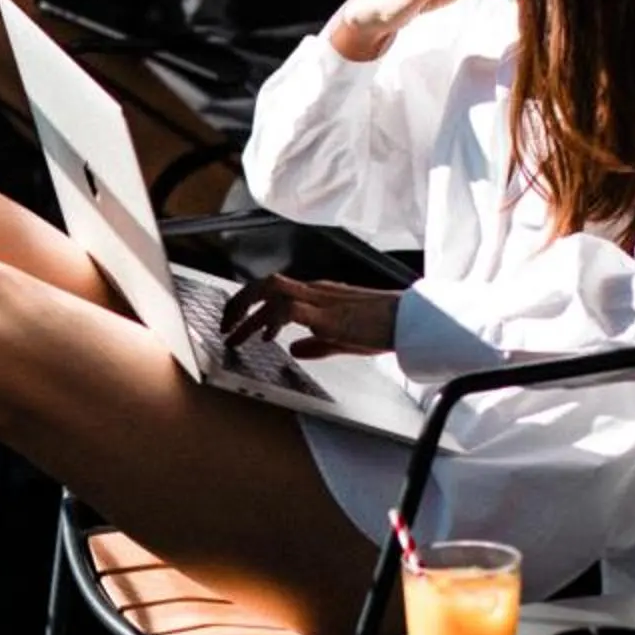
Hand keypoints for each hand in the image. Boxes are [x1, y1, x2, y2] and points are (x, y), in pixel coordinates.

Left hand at [217, 275, 399, 358]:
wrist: (409, 321)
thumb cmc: (384, 327)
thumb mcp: (343, 339)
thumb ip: (316, 344)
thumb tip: (293, 350)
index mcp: (319, 294)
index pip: (275, 290)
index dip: (250, 304)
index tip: (237, 323)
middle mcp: (315, 291)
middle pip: (266, 285)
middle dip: (239, 303)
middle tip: (225, 325)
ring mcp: (320, 299)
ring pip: (271, 292)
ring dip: (248, 313)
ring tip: (235, 334)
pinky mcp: (327, 314)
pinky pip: (290, 309)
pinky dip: (272, 321)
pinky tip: (266, 338)